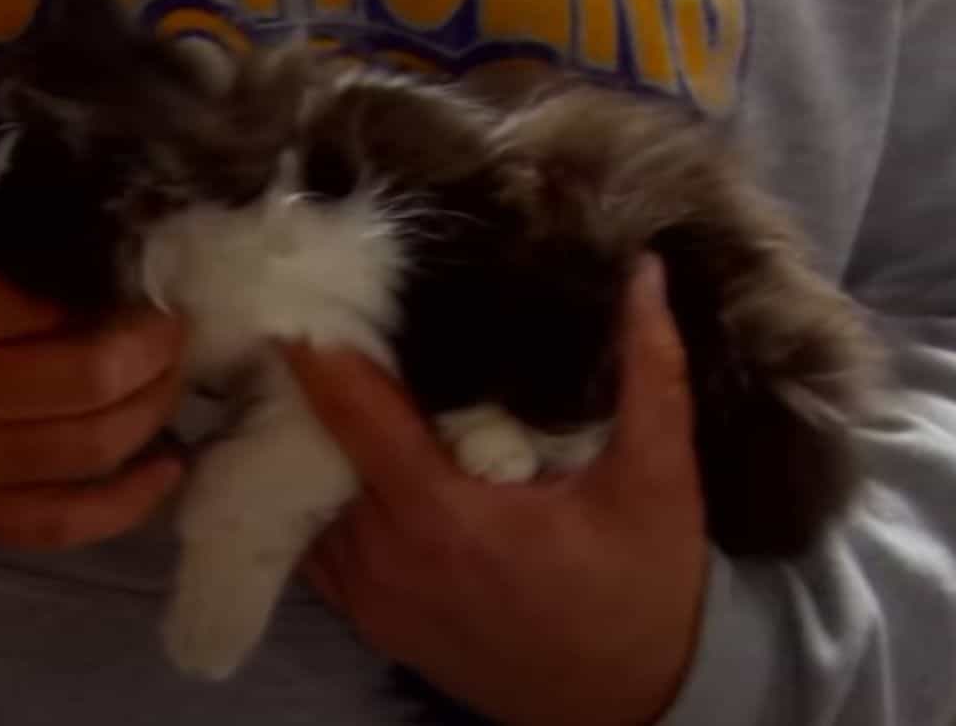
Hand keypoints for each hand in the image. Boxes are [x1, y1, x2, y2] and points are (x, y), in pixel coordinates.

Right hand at [0, 155, 184, 547]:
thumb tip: (52, 173)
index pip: (49, 299)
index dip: (113, 284)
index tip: (144, 267)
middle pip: (89, 377)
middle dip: (154, 345)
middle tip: (173, 318)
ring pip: (89, 449)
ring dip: (153, 407)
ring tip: (171, 371)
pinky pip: (58, 523)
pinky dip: (125, 502)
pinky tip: (166, 464)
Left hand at [287, 255, 707, 725]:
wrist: (633, 708)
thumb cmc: (644, 591)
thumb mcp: (658, 481)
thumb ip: (650, 373)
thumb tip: (645, 273)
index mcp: (443, 516)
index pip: (351, 412)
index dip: (317, 346)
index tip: (298, 285)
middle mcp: (388, 559)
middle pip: (315, 446)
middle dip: (312, 377)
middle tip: (317, 305)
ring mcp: (373, 599)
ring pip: (306, 499)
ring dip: (309, 439)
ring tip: (328, 368)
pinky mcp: (375, 623)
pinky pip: (319, 547)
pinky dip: (319, 496)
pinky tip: (343, 452)